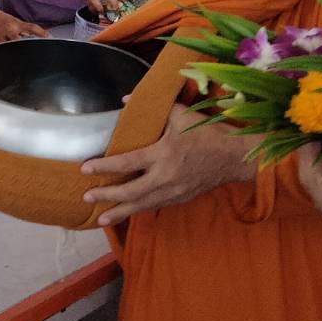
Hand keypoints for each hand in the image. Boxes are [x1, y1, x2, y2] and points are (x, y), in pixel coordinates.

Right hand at [0, 3, 47, 45]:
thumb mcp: (9, 18)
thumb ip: (19, 27)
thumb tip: (29, 35)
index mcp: (14, 23)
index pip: (32, 28)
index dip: (42, 33)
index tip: (49, 37)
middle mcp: (10, 31)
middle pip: (23, 42)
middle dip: (28, 45)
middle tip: (32, 48)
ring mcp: (2, 39)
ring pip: (13, 48)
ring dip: (16, 48)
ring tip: (14, 46)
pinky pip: (3, 50)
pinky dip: (5, 49)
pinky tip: (3, 46)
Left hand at [80, 102, 254, 226]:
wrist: (236, 156)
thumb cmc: (208, 132)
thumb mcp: (181, 114)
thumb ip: (153, 108)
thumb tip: (124, 101)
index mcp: (163, 155)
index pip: (126, 163)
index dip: (104, 167)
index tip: (85, 169)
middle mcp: (166, 178)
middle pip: (130, 192)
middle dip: (107, 196)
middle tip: (87, 197)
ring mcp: (174, 191)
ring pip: (142, 205)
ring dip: (120, 212)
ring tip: (101, 219)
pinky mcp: (181, 198)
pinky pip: (155, 206)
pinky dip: (139, 210)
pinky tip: (127, 213)